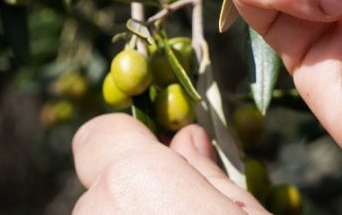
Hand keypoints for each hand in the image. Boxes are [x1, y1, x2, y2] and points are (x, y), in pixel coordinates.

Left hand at [73, 114, 265, 213]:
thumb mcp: (246, 213)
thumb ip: (206, 171)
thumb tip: (187, 140)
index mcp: (132, 180)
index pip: (98, 134)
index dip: (130, 139)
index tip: (167, 157)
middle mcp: (94, 211)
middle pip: (104, 184)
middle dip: (137, 190)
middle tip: (184, 207)